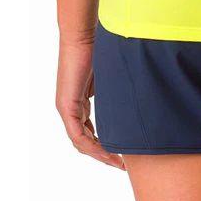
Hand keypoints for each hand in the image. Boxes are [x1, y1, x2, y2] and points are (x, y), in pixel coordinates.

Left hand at [55, 35, 125, 169]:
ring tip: (116, 162)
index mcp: (78, 102)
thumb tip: (134, 103)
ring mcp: (66, 107)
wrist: (83, 35)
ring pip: (81, 141)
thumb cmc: (98, 50)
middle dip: (103, 155)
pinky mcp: (67, 105)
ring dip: (99, 154)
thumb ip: (114, 94)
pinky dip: (92, 145)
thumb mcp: (110, 79)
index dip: (104, 147)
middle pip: (84, 141)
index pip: (89, 132)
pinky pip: (77, 134)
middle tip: (120, 164)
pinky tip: (107, 152)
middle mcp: (69, 108)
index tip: (121, 155)